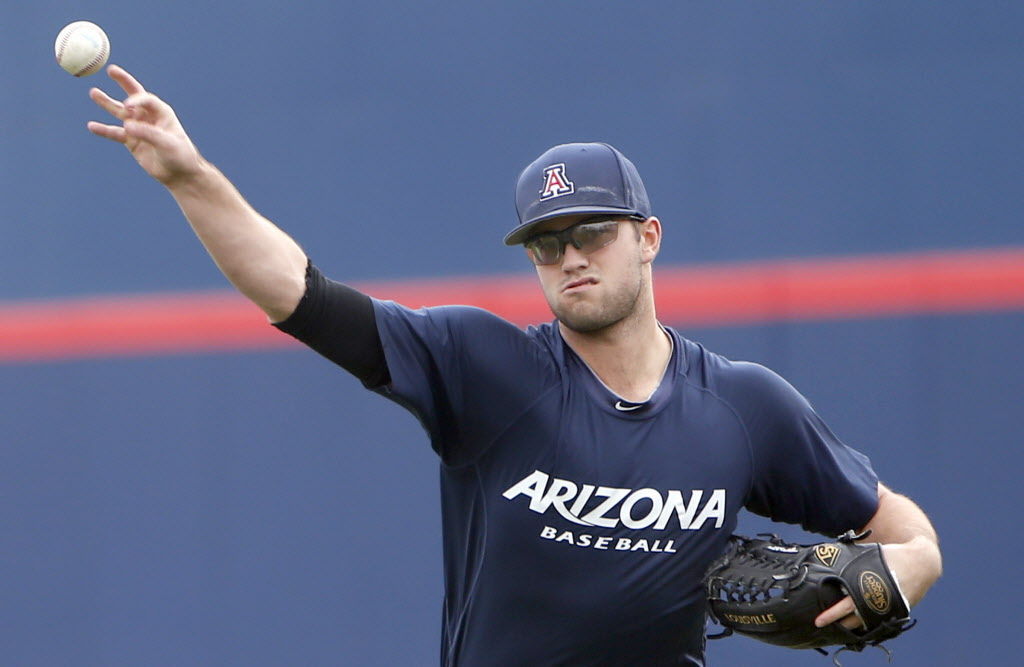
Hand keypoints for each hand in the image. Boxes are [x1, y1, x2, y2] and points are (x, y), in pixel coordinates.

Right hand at [87, 65, 203, 186]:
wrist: (180, 175)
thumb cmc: (180, 156)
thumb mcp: (167, 144)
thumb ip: (147, 134)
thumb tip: (127, 126)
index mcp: (162, 113)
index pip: (146, 99)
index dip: (136, 99)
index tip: (128, 105)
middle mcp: (149, 117)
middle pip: (133, 95)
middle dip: (123, 82)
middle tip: (111, 70)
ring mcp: (139, 128)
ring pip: (120, 112)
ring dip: (107, 103)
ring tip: (93, 92)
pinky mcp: (132, 141)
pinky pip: (115, 133)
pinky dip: (104, 130)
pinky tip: (92, 126)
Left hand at [814, 538, 937, 629]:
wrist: (922, 562)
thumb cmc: (891, 556)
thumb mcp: (868, 556)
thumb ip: (850, 561)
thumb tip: (827, 556)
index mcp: (870, 588)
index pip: (846, 606)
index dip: (832, 614)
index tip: (818, 621)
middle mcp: (881, 603)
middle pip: (856, 620)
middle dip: (840, 623)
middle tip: (824, 624)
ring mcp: (890, 610)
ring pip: (867, 623)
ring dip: (853, 624)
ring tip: (838, 623)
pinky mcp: (898, 612)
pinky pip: (878, 621)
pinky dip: (867, 621)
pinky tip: (856, 619)